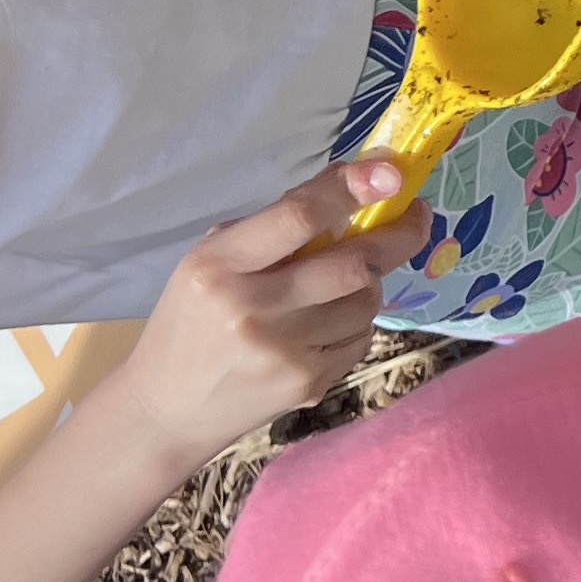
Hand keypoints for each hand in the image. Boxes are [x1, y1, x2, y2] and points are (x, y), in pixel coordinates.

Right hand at [109, 159, 400, 477]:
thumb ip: (272, 225)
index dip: (352, 190)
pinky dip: (355, 322)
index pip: (298, 218)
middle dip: (395, 236)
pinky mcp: (307, 384)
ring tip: (344, 281)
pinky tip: (327, 322)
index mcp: (219, 266)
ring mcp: (284, 353)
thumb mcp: (210, 260)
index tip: (392, 172)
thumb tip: (352, 180)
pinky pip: (360, 337)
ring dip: (367, 283)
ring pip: (365, 301)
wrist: (168, 409)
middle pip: (352, 264)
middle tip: (412, 218)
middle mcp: (253, 309)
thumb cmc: (192, 321)